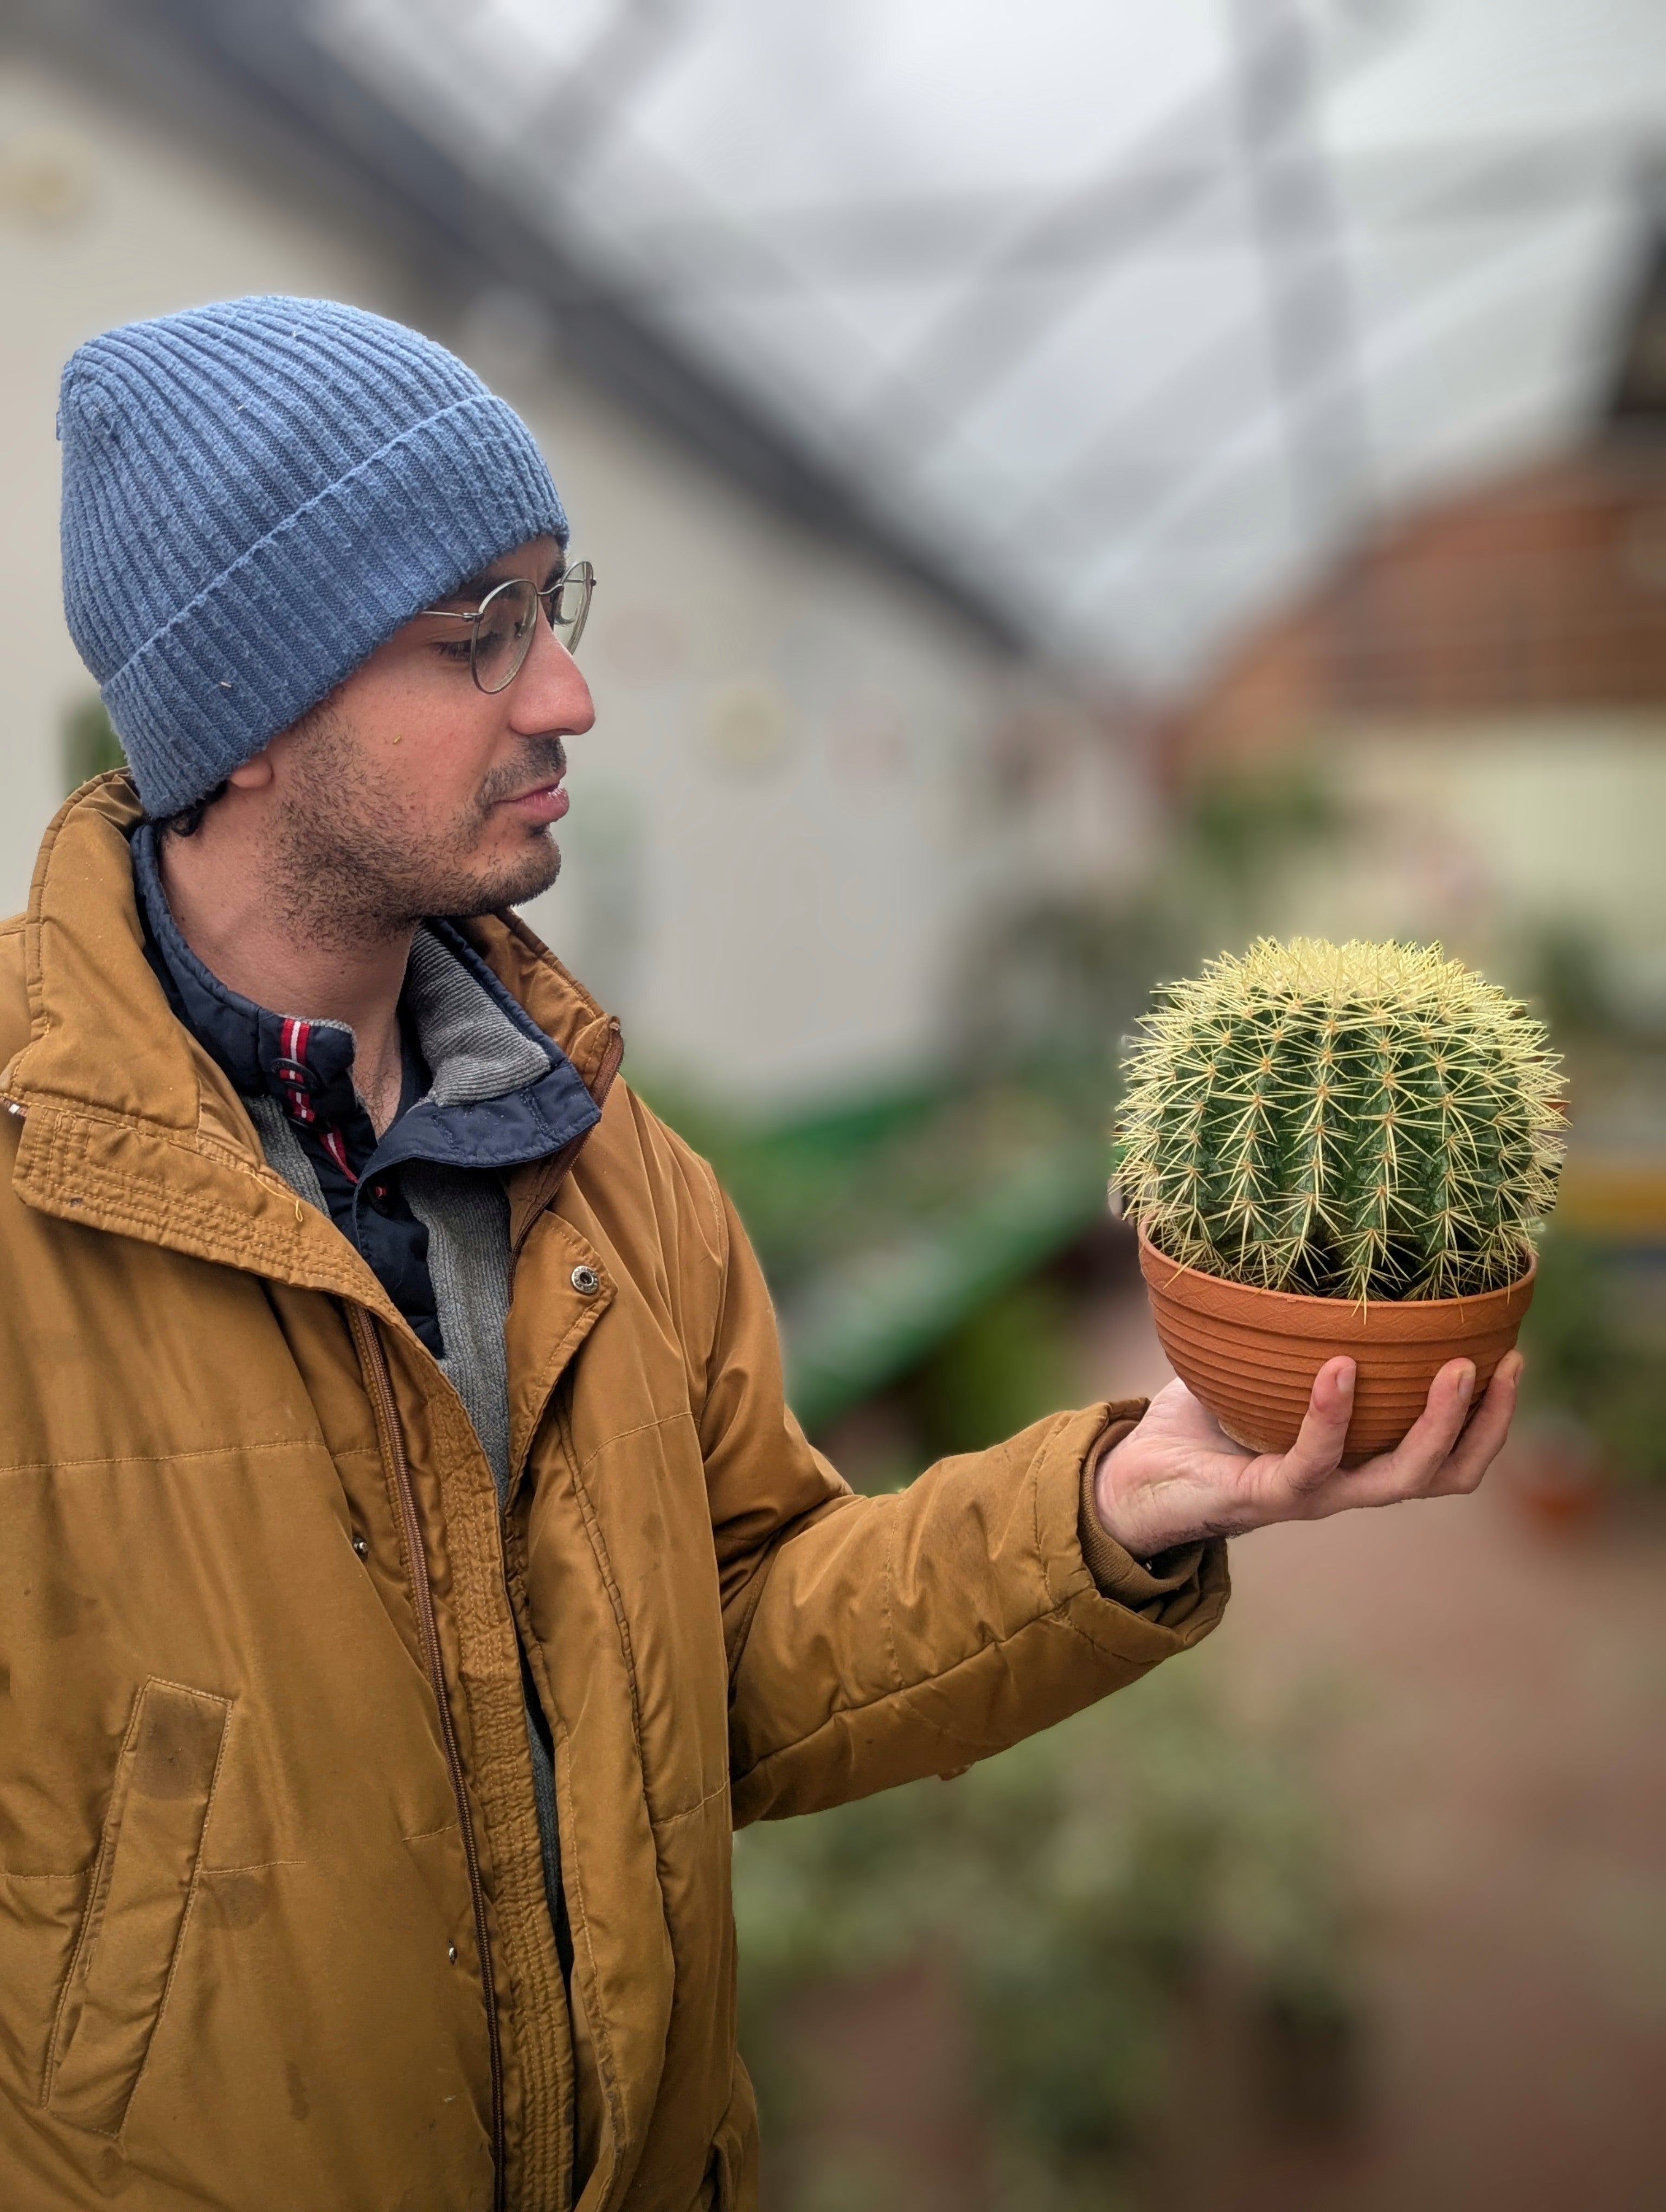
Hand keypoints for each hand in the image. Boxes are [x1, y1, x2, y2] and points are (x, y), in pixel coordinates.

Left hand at [1094, 1351, 1522, 1559]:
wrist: (1132, 1477)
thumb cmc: (1199, 1420)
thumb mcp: (1259, 1366)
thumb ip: (1294, 1328)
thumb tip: (1320, 1251)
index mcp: (1356, 1458)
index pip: (1447, 1455)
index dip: (1489, 1419)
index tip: (1510, 1356)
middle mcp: (1345, 1484)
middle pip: (1444, 1475)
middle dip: (1484, 1425)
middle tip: (1504, 1363)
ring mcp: (1310, 1496)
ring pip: (1397, 1479)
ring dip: (1435, 1425)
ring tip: (1453, 1368)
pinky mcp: (1265, 1497)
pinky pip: (1312, 1460)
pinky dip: (1331, 1414)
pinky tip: (1340, 1367)